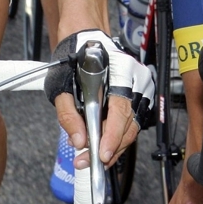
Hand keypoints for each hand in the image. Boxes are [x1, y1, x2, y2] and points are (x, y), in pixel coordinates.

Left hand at [45, 30, 154, 167]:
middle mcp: (136, 78)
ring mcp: (141, 87)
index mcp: (120, 70)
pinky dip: (116, 137)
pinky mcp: (138, 96)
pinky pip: (130, 123)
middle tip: (87, 161)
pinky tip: (100, 145)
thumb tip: (79, 140)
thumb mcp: (62, 84)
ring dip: (112, 147)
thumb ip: (68, 114)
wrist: (85, 42)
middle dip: (109, 148)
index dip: (112, 134)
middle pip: (130, 123)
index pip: (121, 108)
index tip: (101, 153)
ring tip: (90, 157)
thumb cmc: (74, 59)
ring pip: (132, 127)